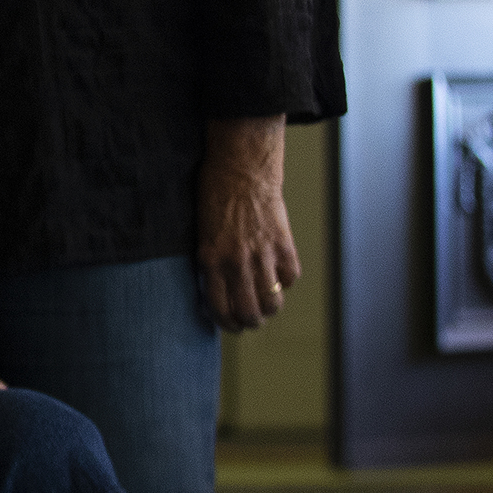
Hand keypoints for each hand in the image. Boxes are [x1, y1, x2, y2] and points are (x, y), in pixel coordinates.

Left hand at [197, 116, 300, 331]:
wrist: (242, 167)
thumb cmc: (215, 195)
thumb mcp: (202, 232)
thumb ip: (210, 262)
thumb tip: (219, 290)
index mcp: (210, 259)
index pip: (219, 308)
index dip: (226, 323)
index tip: (230, 325)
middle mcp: (236, 261)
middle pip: (250, 312)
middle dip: (250, 322)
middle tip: (250, 319)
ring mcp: (262, 254)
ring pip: (273, 301)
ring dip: (270, 308)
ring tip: (266, 304)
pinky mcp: (283, 244)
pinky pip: (290, 278)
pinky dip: (285, 281)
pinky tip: (278, 274)